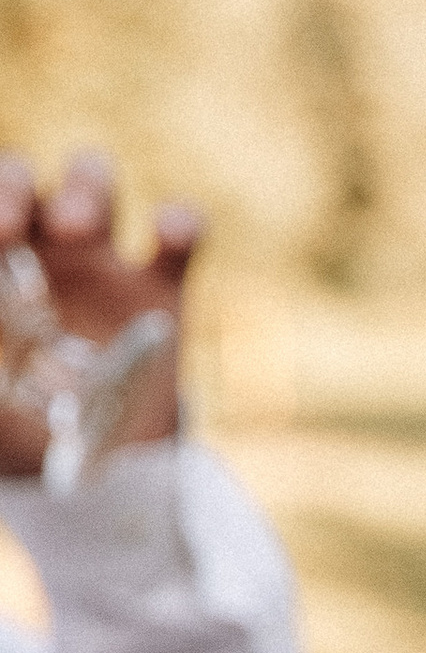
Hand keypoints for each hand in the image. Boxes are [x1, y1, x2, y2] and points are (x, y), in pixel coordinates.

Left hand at [0, 152, 193, 478]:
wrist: (99, 471)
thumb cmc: (23, 425)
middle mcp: (37, 249)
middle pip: (24, 180)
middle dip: (14, 186)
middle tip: (13, 227)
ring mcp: (101, 263)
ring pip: (92, 183)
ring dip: (83, 188)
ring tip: (77, 228)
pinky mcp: (161, 290)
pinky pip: (181, 233)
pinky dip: (179, 222)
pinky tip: (169, 233)